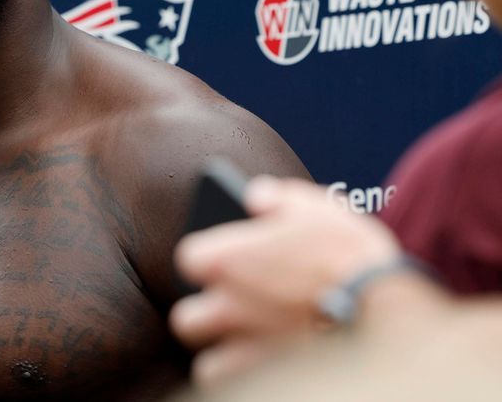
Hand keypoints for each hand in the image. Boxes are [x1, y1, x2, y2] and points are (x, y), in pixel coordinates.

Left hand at [170, 177, 401, 385]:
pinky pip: (236, 387)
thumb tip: (256, 197)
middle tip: (240, 311)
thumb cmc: (354, 259)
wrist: (391, 317)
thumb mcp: (319, 209)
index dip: (212, 259)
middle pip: (188, 318)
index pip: (190, 259)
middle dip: (209, 317)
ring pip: (208, 364)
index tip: (232, 261)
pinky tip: (272, 368)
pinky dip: (249, 379)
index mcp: (225, 260)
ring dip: (228, 356)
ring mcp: (243, 351)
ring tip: (258, 347)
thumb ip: (278, 198)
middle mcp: (225, 308)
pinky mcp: (265, 381)